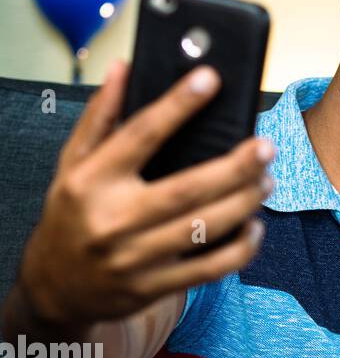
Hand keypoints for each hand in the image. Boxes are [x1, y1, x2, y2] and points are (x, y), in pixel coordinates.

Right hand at [17, 59, 273, 331]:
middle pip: (187, 189)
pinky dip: (240, 248)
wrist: (55, 288)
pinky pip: (209, 268)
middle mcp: (112, 219)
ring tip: (266, 180)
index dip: (177, 105)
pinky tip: (254, 226)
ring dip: (245, 202)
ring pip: (204, 228)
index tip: (210, 79)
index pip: (140, 135)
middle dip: (235, 167)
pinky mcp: (153, 286)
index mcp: (91, 180)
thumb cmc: (72, 215)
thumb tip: (124, 68)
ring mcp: (134, 258)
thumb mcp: (72, 164)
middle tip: (266, 147)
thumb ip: (100, 117)